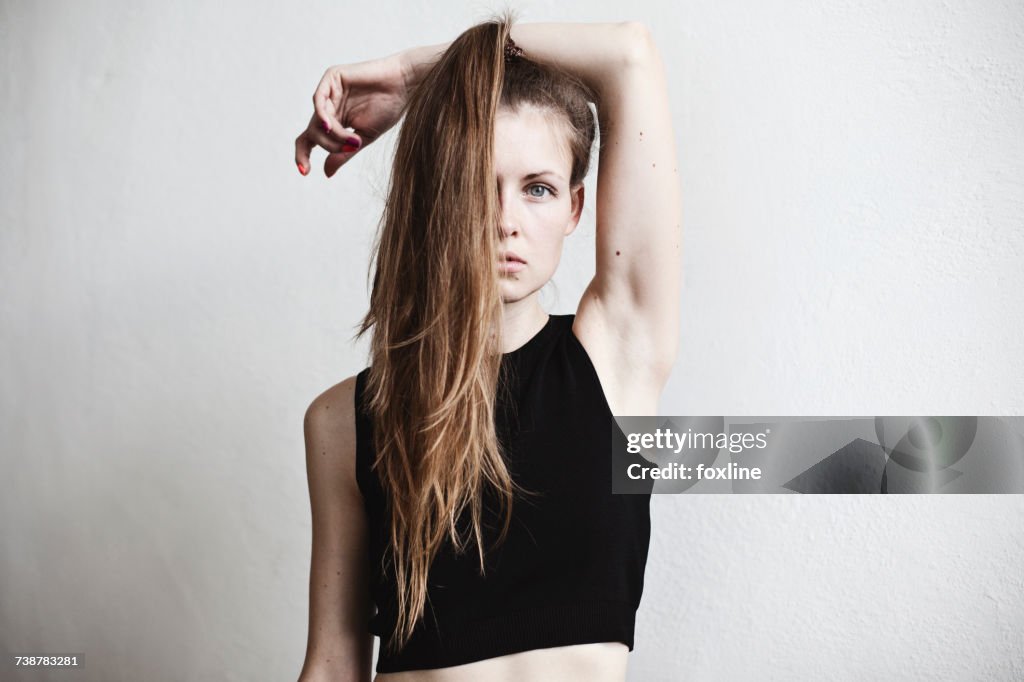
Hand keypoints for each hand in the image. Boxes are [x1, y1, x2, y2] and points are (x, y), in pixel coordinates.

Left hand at [294, 54, 409, 177]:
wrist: (404, 86)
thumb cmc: (388, 110)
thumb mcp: (363, 138)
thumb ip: (343, 154)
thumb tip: (326, 173)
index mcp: (335, 121)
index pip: (310, 140)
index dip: (303, 155)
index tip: (305, 172)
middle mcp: (329, 107)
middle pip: (313, 133)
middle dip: (330, 145)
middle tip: (353, 147)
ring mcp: (329, 92)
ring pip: (317, 122)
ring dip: (333, 135)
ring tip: (354, 138)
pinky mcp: (332, 78)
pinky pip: (318, 100)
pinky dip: (322, 116)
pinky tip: (330, 125)